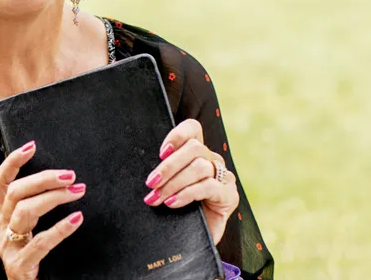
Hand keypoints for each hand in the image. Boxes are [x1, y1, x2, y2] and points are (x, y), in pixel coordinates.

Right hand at [0, 141, 85, 279]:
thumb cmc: (33, 259)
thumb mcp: (30, 229)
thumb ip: (37, 208)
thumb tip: (64, 180)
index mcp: (3, 216)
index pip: (0, 182)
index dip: (13, 161)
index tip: (32, 145)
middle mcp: (1, 228)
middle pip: (15, 192)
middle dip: (43, 178)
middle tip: (70, 175)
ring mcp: (8, 248)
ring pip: (25, 212)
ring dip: (53, 198)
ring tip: (78, 191)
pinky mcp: (19, 267)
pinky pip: (40, 243)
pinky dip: (60, 229)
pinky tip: (77, 220)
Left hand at [143, 119, 238, 244]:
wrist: (193, 241)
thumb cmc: (177, 211)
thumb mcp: (167, 186)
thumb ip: (162, 173)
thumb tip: (141, 169)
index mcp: (197, 153)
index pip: (193, 129)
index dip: (177, 135)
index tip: (160, 153)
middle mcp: (213, 160)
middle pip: (194, 148)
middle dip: (168, 166)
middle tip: (150, 182)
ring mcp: (224, 177)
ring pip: (199, 167)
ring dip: (173, 183)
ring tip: (157, 198)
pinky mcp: (229, 196)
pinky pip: (208, 186)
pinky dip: (186, 194)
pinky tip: (172, 203)